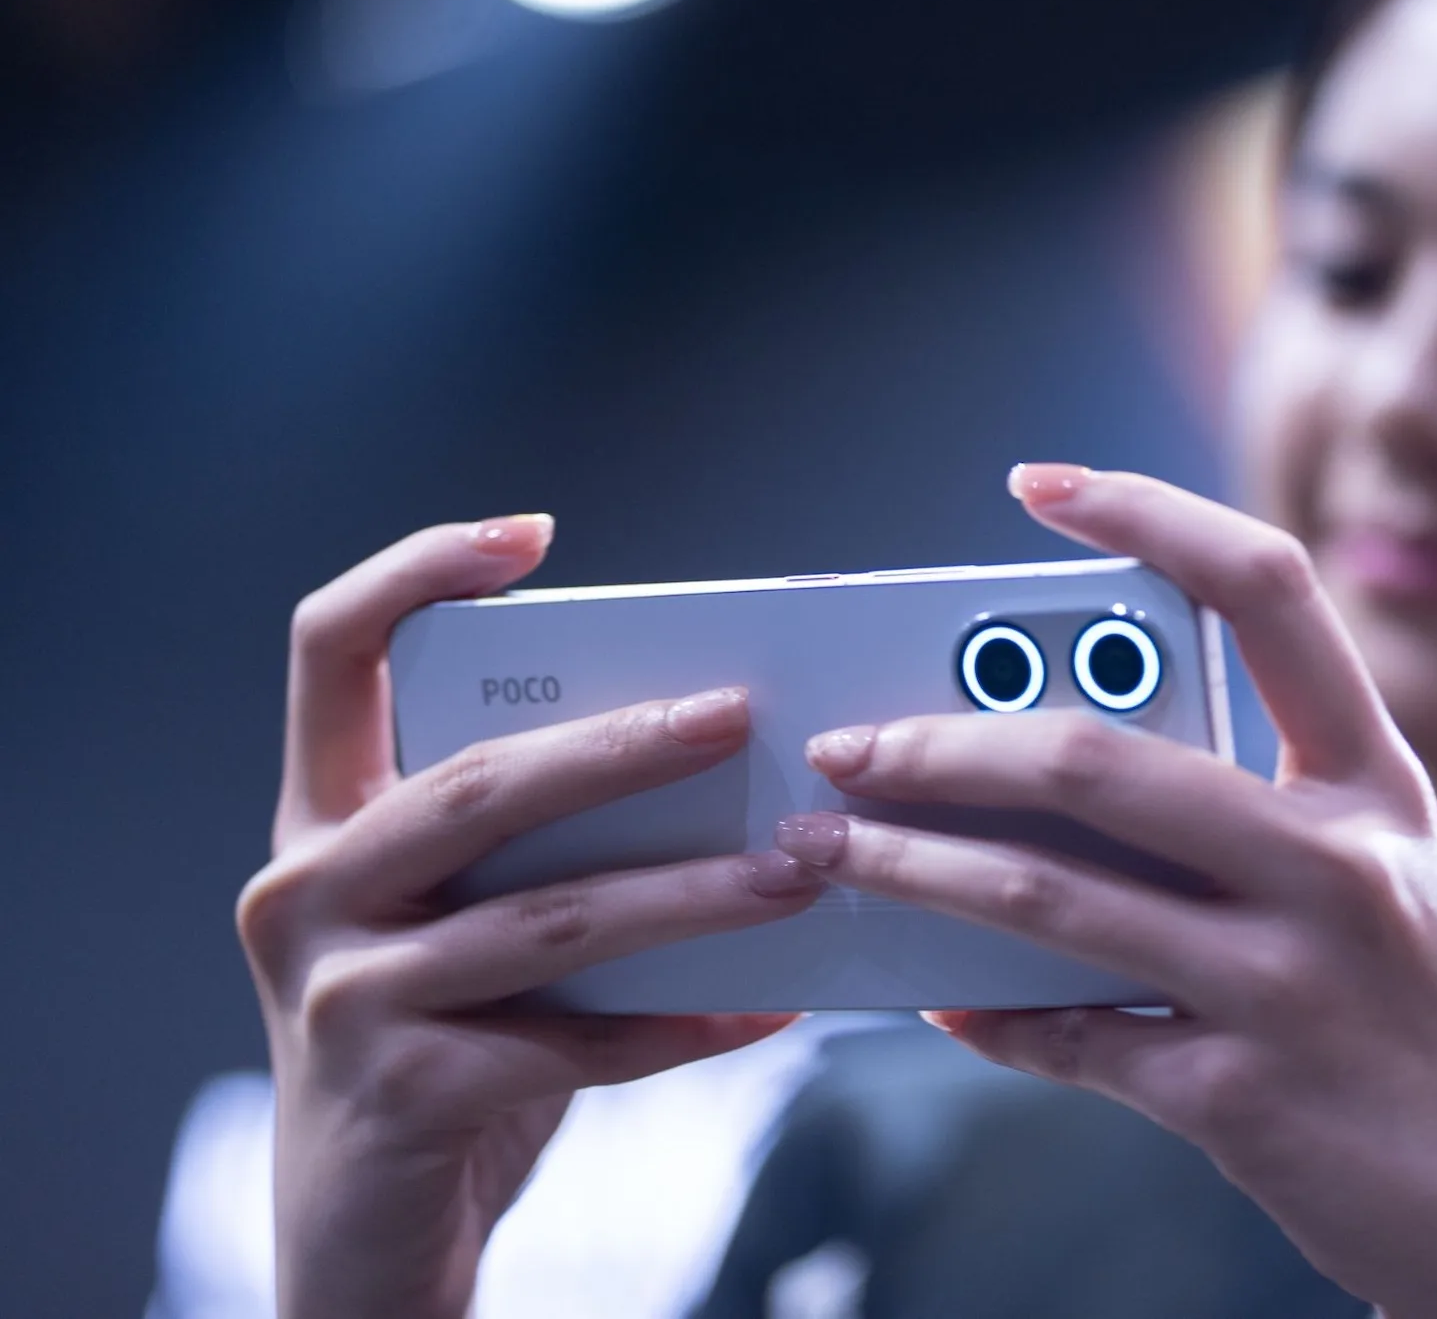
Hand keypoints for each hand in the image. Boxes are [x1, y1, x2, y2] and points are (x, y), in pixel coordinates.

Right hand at [238, 515, 825, 1318]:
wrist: (361, 1231)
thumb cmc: (436, 1044)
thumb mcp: (453, 924)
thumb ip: (531, 849)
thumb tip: (720, 769)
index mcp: (323, 822)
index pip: (331, 651)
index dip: (416, 573)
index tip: (530, 534)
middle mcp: (308, 892)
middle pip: (478, 782)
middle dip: (620, 745)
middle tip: (739, 715)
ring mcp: (343, 997)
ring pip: (548, 919)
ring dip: (691, 893)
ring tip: (800, 868)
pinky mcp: (403, 1095)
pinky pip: (578, 1044)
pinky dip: (685, 1023)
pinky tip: (769, 1008)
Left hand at [771, 468, 1436, 1318]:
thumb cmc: (1426, 1022)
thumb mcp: (1379, 886)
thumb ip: (1248, 818)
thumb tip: (1045, 783)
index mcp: (1377, 782)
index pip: (1267, 591)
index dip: (1150, 513)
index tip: (1038, 484)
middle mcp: (1342, 864)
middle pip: (1100, 757)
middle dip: (941, 743)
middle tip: (846, 745)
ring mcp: (1292, 983)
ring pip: (1047, 894)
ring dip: (910, 867)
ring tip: (824, 851)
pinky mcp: (1241, 1096)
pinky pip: (1069, 1036)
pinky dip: (984, 1013)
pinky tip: (931, 991)